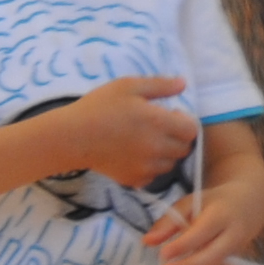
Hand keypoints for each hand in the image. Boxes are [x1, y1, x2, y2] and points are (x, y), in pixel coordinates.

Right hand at [51, 75, 196, 189]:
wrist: (72, 137)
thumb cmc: (99, 107)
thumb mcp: (129, 86)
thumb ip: (160, 85)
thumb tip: (183, 84)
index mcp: (159, 123)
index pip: (192, 130)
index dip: (185, 121)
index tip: (170, 115)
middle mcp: (157, 148)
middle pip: (184, 148)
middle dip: (177, 137)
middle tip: (158, 128)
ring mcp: (145, 167)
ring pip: (170, 164)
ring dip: (165, 153)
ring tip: (146, 141)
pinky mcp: (133, 180)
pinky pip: (153, 176)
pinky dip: (150, 168)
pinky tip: (135, 155)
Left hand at [140, 158, 263, 264]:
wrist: (248, 206)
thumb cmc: (213, 203)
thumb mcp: (190, 203)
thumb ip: (168, 221)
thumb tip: (147, 242)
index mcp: (221, 215)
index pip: (202, 233)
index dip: (183, 245)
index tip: (162, 254)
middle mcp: (232, 237)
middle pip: (209, 259)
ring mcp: (234, 255)